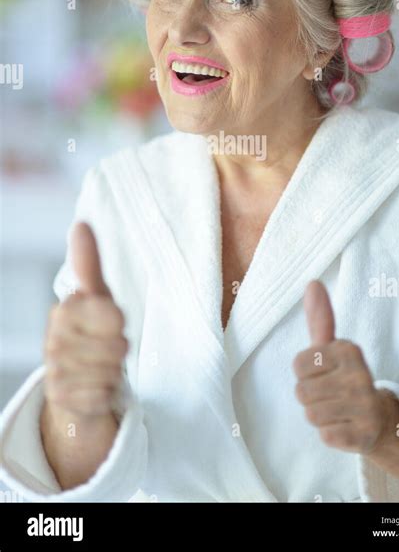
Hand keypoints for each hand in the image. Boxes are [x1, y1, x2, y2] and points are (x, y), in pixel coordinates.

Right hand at [43, 222, 128, 419]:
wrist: (75, 382)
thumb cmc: (91, 332)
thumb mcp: (96, 296)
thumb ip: (89, 262)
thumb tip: (81, 223)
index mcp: (65, 310)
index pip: (114, 317)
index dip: (120, 323)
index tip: (110, 323)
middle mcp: (54, 340)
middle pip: (117, 347)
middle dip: (119, 350)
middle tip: (106, 349)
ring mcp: (55, 370)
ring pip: (111, 372)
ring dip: (113, 372)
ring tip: (100, 367)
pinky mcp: (59, 398)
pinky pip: (102, 396)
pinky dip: (105, 394)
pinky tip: (94, 388)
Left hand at [293, 281, 391, 454]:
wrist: (383, 419)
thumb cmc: (347, 378)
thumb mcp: (334, 347)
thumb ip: (320, 318)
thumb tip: (312, 282)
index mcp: (349, 350)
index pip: (299, 364)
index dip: (307, 372)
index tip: (326, 372)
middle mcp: (360, 376)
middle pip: (301, 391)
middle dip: (311, 396)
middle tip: (332, 394)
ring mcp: (364, 407)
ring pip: (311, 414)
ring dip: (320, 415)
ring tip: (339, 410)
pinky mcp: (363, 435)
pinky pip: (324, 435)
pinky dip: (331, 433)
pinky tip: (346, 426)